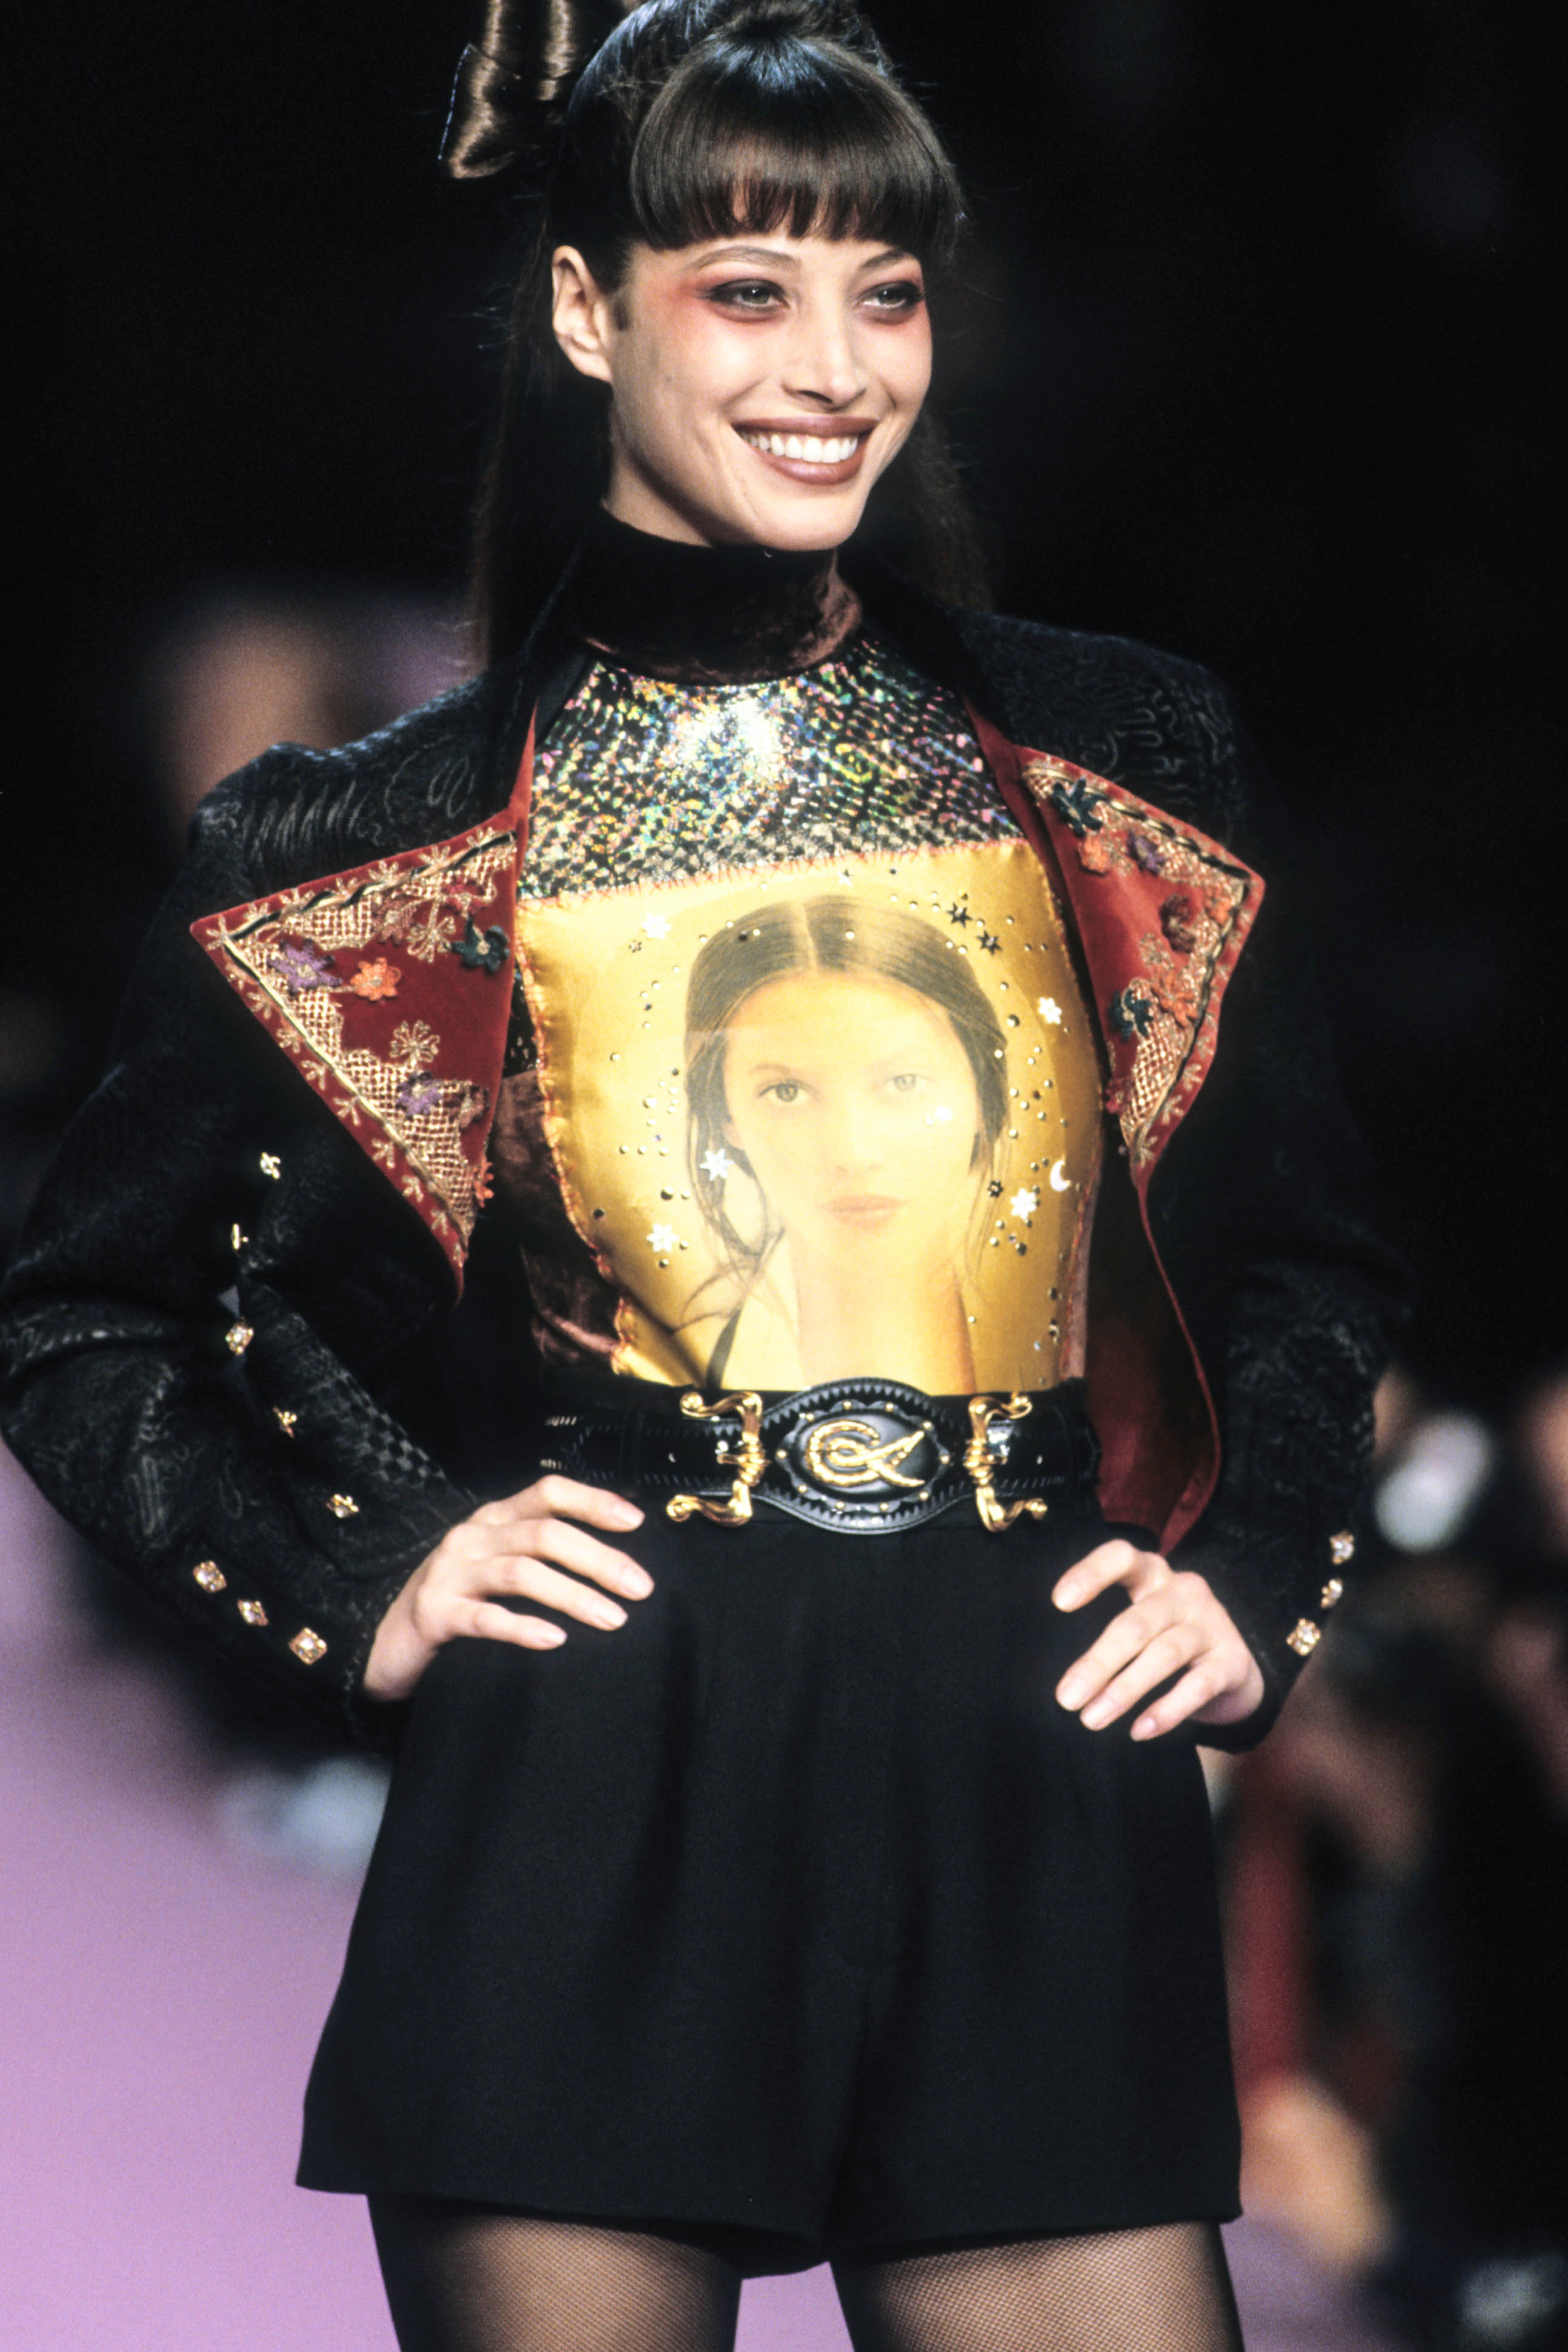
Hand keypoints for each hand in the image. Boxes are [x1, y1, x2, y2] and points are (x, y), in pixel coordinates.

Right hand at [363, 1476, 648, 1702]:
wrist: (387, 1645)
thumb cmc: (458, 1605)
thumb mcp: (498, 1569)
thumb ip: (540, 1555)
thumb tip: (616, 1561)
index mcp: (493, 1520)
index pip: (548, 1493)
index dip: (594, 1502)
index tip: (637, 1522)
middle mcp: (472, 1537)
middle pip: (544, 1534)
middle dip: (599, 1559)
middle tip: (639, 1589)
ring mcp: (449, 1574)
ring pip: (521, 1572)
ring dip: (573, 1594)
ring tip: (612, 1618)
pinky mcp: (434, 1615)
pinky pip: (484, 1618)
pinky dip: (523, 1627)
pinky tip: (555, 1640)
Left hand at [1052, 1538, 1263, 1739]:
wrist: (1234, 1668)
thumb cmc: (1166, 1639)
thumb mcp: (1140, 1620)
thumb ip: (1108, 1633)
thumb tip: (1066, 1681)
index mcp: (1152, 1574)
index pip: (1122, 1558)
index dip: (1090, 1574)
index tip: (1059, 1602)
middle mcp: (1183, 1592)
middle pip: (1136, 1623)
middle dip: (1098, 1663)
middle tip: (1067, 1698)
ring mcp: (1211, 1624)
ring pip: (1164, 1654)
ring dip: (1125, 1690)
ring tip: (1092, 1719)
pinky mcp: (1232, 1661)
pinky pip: (1197, 1686)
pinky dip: (1166, 1711)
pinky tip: (1139, 1731)